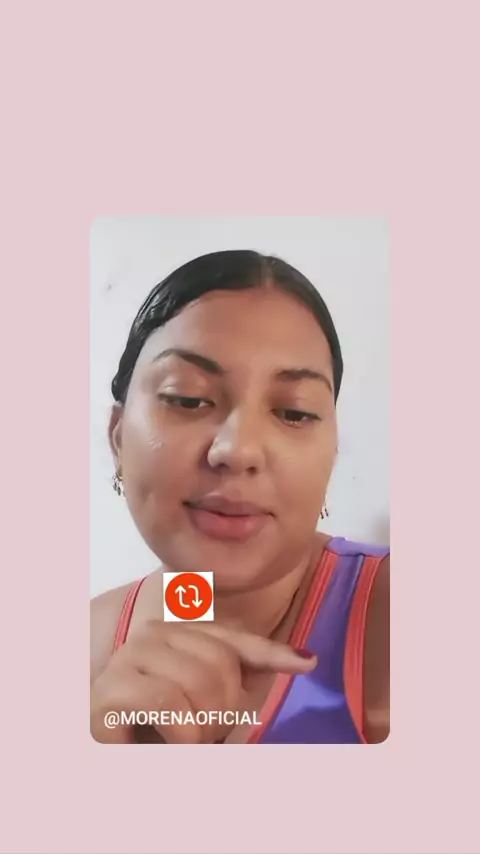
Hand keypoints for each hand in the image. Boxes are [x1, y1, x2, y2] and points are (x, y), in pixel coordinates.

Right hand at [90, 620, 316, 743]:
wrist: (112, 755)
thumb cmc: (161, 731)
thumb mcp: (210, 700)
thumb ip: (247, 672)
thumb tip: (306, 659)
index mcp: (176, 632)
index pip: (231, 639)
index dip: (269, 653)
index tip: (307, 663)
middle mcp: (150, 634)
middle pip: (218, 663)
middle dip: (224, 711)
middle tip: (206, 736)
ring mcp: (127, 658)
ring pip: (196, 682)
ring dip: (202, 729)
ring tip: (187, 743)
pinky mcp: (108, 690)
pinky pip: (168, 704)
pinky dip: (182, 736)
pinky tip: (173, 745)